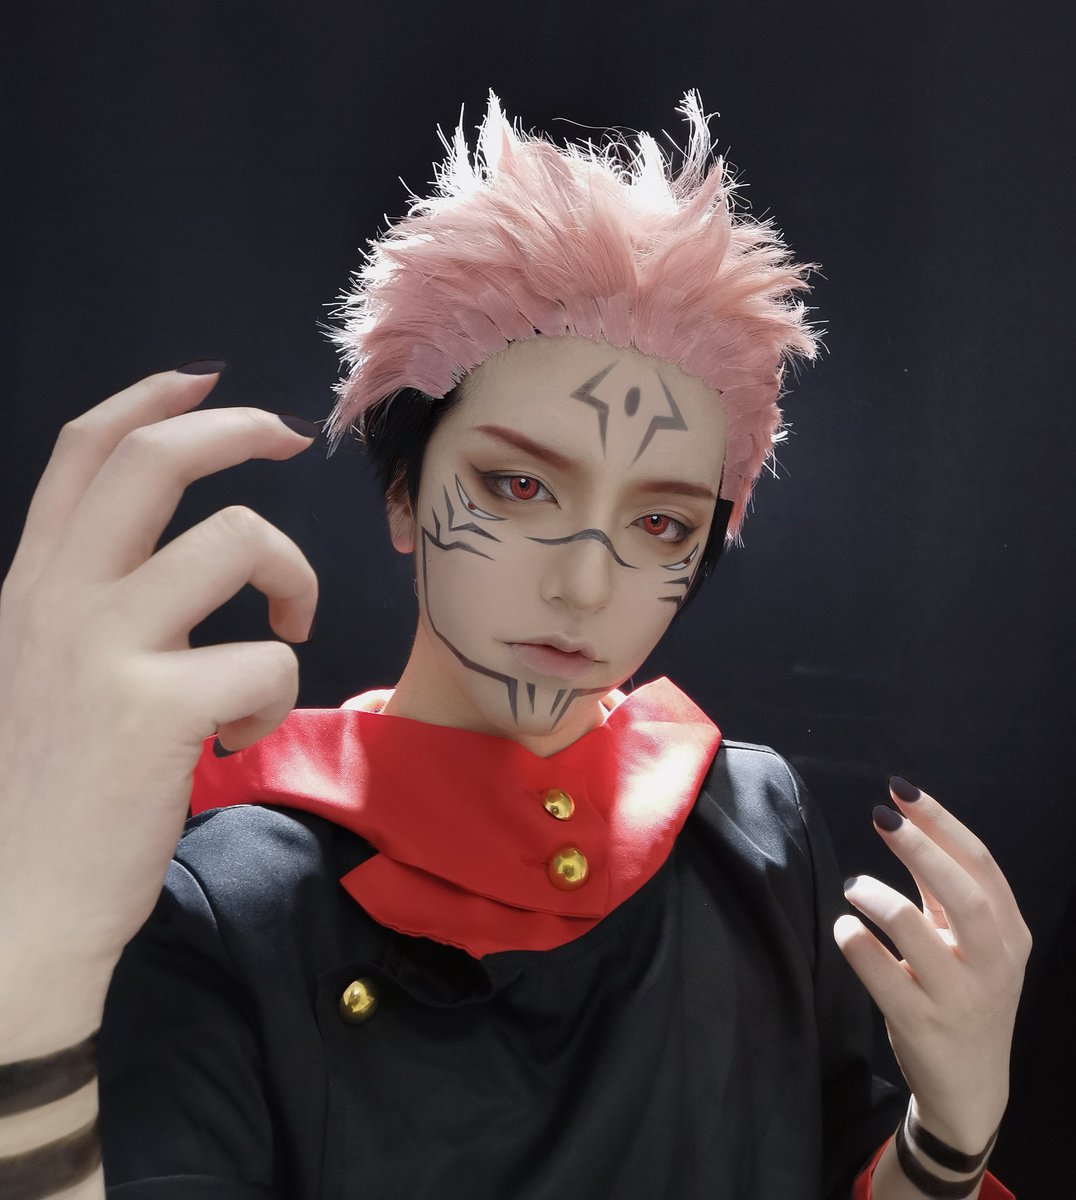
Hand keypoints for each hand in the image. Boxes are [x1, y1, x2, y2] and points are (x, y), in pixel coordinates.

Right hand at [0, 366, 318, 1048]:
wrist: (14, 909)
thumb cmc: (46, 793)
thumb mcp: (45, 673)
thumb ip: (93, 608)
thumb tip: (173, 560)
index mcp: (34, 586)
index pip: (83, 454)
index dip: (150, 400)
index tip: (207, 382)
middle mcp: (59, 600)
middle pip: (153, 463)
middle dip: (236, 428)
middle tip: (288, 437)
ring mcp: (104, 649)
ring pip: (237, 541)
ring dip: (292, 578)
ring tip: (287, 631)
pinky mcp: (155, 711)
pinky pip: (267, 659)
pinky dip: (276, 694)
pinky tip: (240, 734)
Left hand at [834, 778, 1030, 1152]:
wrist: (971, 1087)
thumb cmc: (965, 994)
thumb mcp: (969, 942)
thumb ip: (943, 890)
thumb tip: (906, 822)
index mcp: (1009, 934)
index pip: (980, 865)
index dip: (940, 821)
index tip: (901, 790)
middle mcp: (992, 963)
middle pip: (960, 891)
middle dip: (919, 847)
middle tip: (881, 816)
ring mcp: (959, 996)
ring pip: (914, 928)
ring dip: (876, 896)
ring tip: (854, 887)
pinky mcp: (921, 1024)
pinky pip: (880, 972)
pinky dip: (855, 941)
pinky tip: (844, 928)